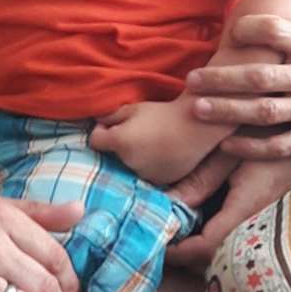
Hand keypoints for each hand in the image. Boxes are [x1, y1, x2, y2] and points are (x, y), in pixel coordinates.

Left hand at [90, 97, 223, 184]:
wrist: (195, 126)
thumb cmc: (163, 113)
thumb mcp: (134, 108)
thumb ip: (111, 116)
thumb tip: (97, 123)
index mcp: (120, 142)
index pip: (94, 141)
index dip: (100, 132)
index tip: (111, 126)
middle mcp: (129, 163)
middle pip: (111, 156)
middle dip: (117, 146)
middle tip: (136, 133)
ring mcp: (144, 176)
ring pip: (128, 167)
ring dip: (133, 158)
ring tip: (151, 143)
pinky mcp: (159, 182)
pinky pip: (145, 175)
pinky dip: (148, 166)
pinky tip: (160, 154)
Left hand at [166, 149, 290, 272]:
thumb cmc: (267, 134)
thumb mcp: (229, 151)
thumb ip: (201, 178)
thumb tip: (170, 202)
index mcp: (246, 209)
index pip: (206, 248)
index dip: (179, 252)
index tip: (157, 243)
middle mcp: (258, 225)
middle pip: (217, 258)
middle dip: (187, 255)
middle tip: (162, 238)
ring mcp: (265, 224)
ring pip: (227, 251)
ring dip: (200, 247)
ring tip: (176, 230)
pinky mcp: (267, 218)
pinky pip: (236, 238)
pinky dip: (214, 237)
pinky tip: (199, 220)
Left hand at [186, 15, 290, 158]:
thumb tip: (248, 26)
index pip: (280, 32)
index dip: (252, 29)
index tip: (230, 30)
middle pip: (262, 77)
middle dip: (222, 78)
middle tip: (191, 79)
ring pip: (266, 111)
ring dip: (228, 110)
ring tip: (198, 108)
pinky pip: (281, 144)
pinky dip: (251, 146)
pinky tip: (226, 143)